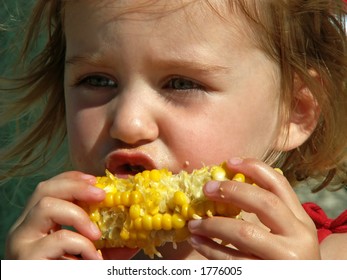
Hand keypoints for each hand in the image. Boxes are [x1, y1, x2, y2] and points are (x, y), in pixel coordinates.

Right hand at [5, 171, 135, 259]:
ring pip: (46, 207)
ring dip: (79, 216)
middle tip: (102, 195)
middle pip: (44, 190)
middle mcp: (24, 229)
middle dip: (77, 186)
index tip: (96, 179)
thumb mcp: (93, 253)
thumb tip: (138, 224)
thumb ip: (110, 239)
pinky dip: (82, 245)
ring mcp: (22, 243)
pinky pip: (59, 239)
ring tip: (97, 234)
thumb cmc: (74, 273)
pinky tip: (93, 260)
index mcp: (38, 223)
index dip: (72, 178)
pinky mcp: (26, 260)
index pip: (50, 187)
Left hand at [187, 158, 320, 258]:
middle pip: (265, 203)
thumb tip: (225, 188)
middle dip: (233, 191)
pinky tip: (197, 242)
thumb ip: (268, 214)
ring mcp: (285, 259)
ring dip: (212, 224)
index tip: (230, 162)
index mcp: (301, 221)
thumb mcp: (287, 235)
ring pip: (244, 233)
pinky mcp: (266, 276)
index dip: (255, 169)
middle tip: (207, 188)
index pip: (280, 185)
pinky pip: (233, 260)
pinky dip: (210, 249)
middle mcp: (299, 237)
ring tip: (193, 223)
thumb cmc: (286, 260)